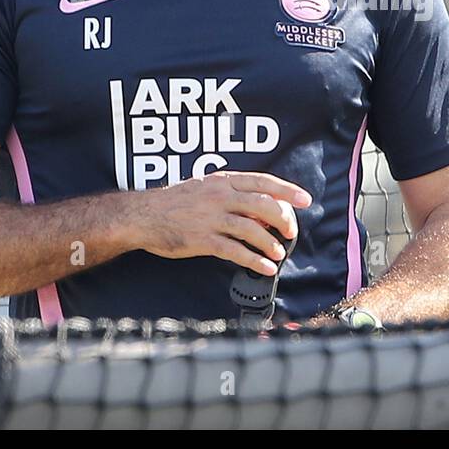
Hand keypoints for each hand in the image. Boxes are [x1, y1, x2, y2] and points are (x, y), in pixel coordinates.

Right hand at [130, 171, 310, 275]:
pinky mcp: (203, 241)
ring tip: (279, 253)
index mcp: (223, 180)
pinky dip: (255, 261)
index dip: (288, 191)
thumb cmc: (175, 202)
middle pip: (263, 205)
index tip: (306, 200)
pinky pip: (236, 252)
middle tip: (292, 231)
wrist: (142, 215)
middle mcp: (220, 196)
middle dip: (284, 220)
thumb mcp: (205, 187)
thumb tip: (261, 208)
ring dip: (271, 243)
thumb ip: (232, 194)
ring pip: (252, 230)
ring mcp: (211, 218)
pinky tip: (265, 268)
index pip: (263, 182)